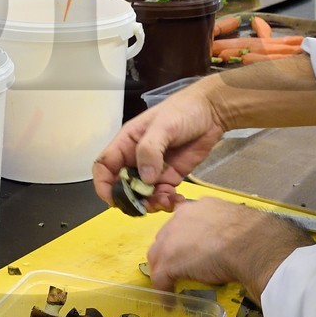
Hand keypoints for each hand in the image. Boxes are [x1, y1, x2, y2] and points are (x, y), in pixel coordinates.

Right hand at [92, 77, 228, 212]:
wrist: (212, 112)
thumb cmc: (182, 111)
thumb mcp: (163, 126)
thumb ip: (150, 150)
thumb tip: (145, 179)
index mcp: (126, 143)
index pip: (104, 166)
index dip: (103, 185)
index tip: (113, 200)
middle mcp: (136, 159)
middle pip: (123, 187)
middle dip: (132, 199)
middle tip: (148, 204)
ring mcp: (154, 169)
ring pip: (143, 195)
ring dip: (151, 203)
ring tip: (167, 199)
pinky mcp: (171, 176)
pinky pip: (162, 195)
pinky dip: (166, 202)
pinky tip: (177, 200)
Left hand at [146, 197, 311, 295]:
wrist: (249, 245)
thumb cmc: (251, 234)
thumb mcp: (237, 222)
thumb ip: (226, 228)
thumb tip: (235, 240)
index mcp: (199, 207)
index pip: (182, 222)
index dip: (182, 237)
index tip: (188, 249)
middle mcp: (180, 217)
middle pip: (165, 236)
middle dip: (168, 251)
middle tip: (178, 267)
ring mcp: (171, 239)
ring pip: (158, 256)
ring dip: (162, 270)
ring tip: (168, 285)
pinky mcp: (169, 262)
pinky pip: (161, 278)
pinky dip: (164, 291)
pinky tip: (170, 304)